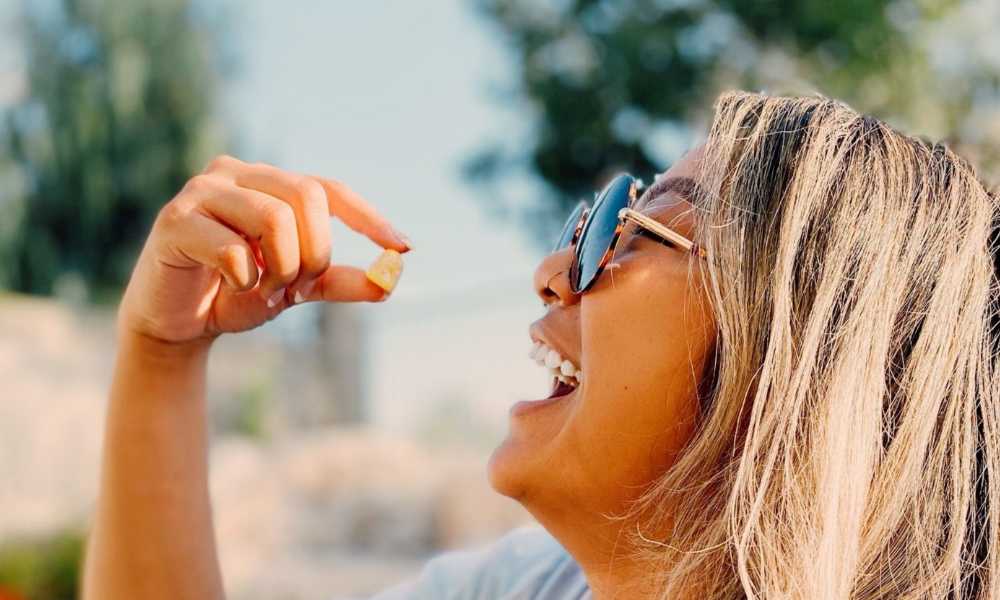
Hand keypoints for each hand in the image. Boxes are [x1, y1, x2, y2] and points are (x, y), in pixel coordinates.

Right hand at [118, 155, 410, 345]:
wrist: (177, 323)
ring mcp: (202, 191)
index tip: (403, 247)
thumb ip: (339, 281)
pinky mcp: (175, 220)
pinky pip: (233, 248)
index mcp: (268, 182)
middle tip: (297, 285)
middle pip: (306, 196)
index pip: (328, 188)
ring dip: (281, 268)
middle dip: (315, 251)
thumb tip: (390, 281)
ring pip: (273, 218)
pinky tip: (233, 287)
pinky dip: (245, 279)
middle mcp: (236, 174)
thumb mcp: (295, 287)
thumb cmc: (235, 293)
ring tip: (263, 288)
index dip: (368, 217)